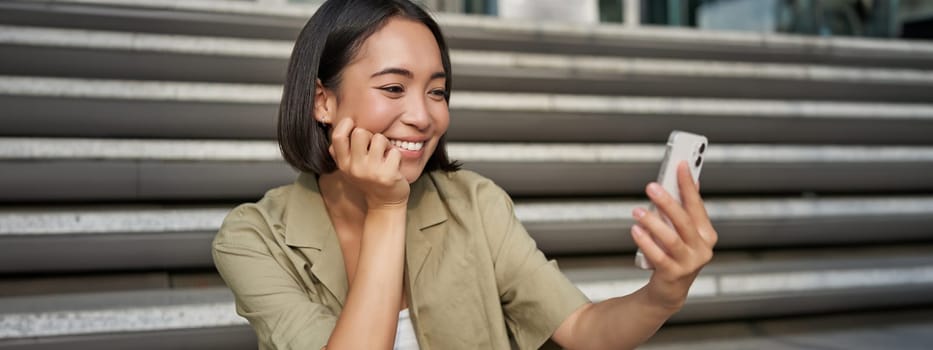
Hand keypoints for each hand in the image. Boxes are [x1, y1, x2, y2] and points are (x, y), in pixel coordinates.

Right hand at [328, 118, 409, 208]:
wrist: (384, 203)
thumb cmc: (368, 179)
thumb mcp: (349, 168)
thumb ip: (342, 150)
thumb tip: (340, 123)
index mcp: (343, 164)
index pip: (337, 137)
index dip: (345, 124)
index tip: (353, 124)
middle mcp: (354, 168)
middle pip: (360, 132)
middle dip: (370, 134)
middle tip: (374, 146)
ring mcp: (371, 172)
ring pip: (379, 138)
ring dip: (385, 144)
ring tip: (385, 155)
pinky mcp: (388, 175)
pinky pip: (394, 151)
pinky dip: (396, 155)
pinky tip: (393, 165)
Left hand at [630, 161, 717, 309]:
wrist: (670, 290)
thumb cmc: (675, 255)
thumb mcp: (683, 232)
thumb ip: (685, 210)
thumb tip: (687, 179)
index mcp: (707, 234)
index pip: (697, 205)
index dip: (688, 184)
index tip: (680, 164)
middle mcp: (702, 248)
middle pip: (684, 220)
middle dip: (668, 201)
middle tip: (651, 186)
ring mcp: (689, 263)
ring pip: (671, 238)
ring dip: (652, 222)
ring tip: (637, 211)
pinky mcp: (673, 274)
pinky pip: (658, 256)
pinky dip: (646, 242)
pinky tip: (635, 230)